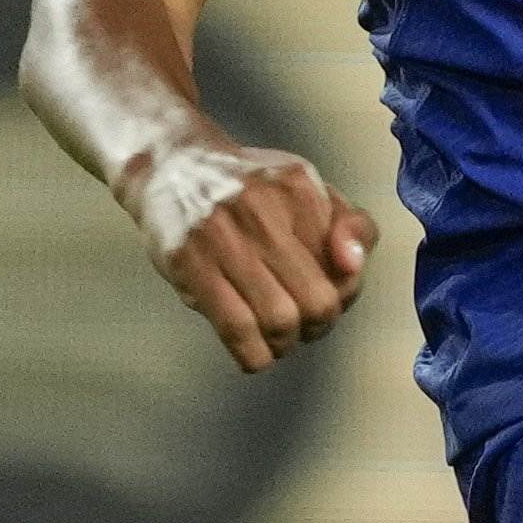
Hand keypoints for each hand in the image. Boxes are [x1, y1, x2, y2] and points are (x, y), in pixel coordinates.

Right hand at [118, 134, 373, 373]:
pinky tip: (254, 351)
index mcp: (299, 188)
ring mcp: (223, 235)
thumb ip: (352, 225)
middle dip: (317, 326)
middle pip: (317, 302)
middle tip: (305, 325)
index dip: (344, 295)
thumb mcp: (309, 189)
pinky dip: (254, 355)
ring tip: (278, 337)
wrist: (169, 167)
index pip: (347, 269)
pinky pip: (236, 329)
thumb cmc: (250, 190)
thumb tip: (353, 266)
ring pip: (279, 321)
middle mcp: (262, 208)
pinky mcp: (189, 263)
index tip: (327, 295)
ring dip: (286, 344)